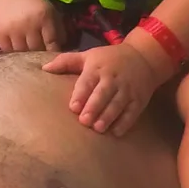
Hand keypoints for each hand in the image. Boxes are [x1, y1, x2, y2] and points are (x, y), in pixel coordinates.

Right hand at [0, 0, 64, 51]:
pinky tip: (16, 46)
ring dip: (25, 53)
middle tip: (39, 53)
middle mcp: (28, 23)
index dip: (53, 51)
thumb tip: (60, 49)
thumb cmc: (33, 4)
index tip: (52, 54)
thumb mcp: (50, 11)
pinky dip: (12, 50)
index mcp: (44, 17)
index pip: (52, 43)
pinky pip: (8, 50)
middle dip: (39, 52)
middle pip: (36, 49)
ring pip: (22, 52)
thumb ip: (58, 30)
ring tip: (27, 51)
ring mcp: (12, 29)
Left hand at [42, 43, 169, 135]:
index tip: (73, 107)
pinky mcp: (139, 99)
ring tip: (98, 128)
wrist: (144, 57)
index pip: (88, 81)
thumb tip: (44, 68)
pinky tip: (116, 132)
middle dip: (94, 107)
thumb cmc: (109, 58)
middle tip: (84, 121)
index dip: (81, 94)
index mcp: (97, 68)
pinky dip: (125, 122)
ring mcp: (128, 89)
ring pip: (118, 104)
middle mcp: (113, 79)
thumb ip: (66, 61)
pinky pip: (133, 112)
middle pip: (103, 94)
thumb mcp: (88, 55)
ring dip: (108, 116)